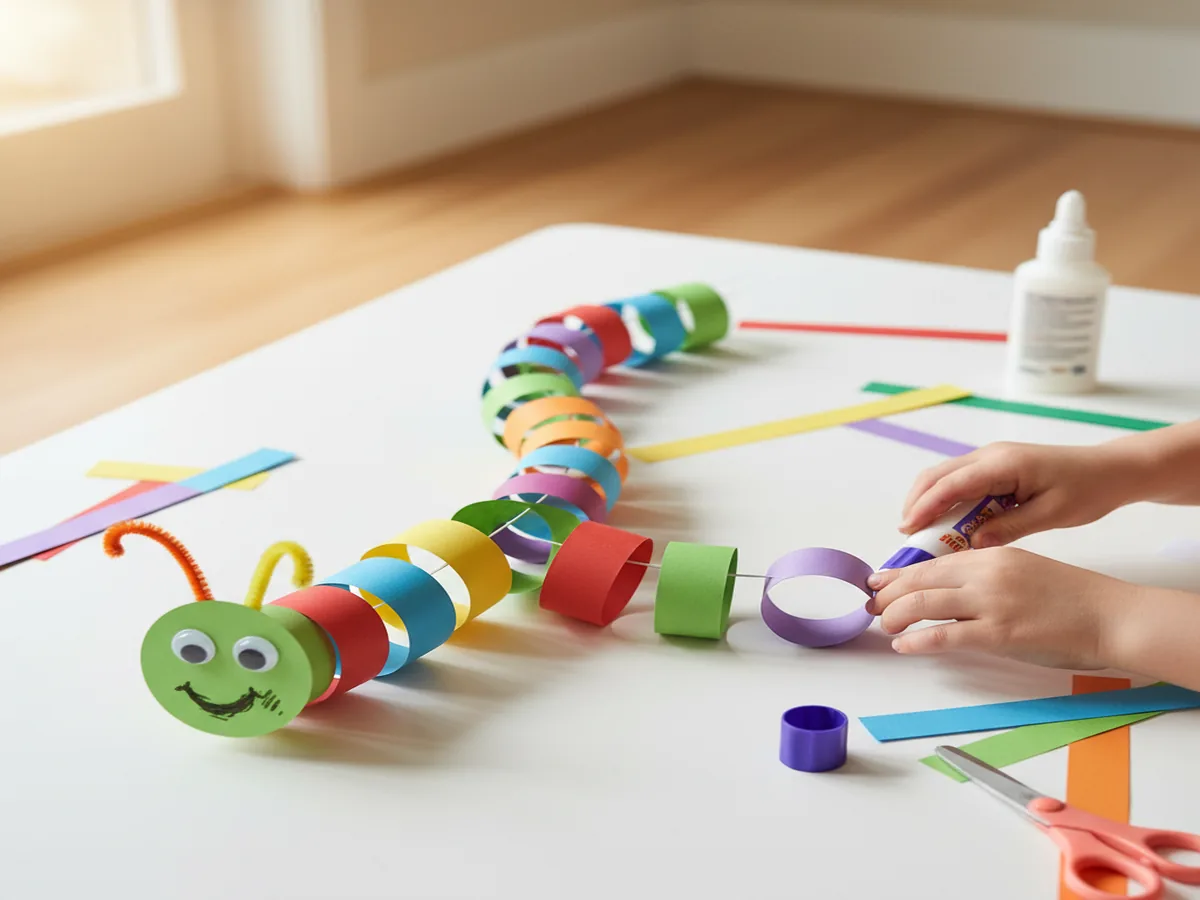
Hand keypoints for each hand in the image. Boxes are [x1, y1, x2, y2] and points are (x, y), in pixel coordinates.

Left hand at [866, 548, 1132, 669]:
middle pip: (921, 580)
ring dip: (895, 615)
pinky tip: (903, 645)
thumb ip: (985, 576)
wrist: (1110, 615)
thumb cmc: (1070, 597)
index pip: (932, 563)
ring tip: (882, 625)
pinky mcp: (999, 633)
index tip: (878, 582)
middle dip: (889, 594)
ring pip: (924, 604)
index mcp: (991, 555)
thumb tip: (949, 592)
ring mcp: (991, 603)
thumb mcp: (1022, 571)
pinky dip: (917, 640)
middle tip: (871, 605)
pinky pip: (945, 635)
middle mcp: (986, 573)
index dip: (899, 574)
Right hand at [899, 442, 1134, 547]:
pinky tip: (947, 523)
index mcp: (1003, 464)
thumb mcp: (1050, 514)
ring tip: (922, 533)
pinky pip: (961, 482)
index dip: (925, 506)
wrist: (1110, 470)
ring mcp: (992, 459)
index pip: (951, 484)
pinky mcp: (996, 467)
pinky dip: (946, 500)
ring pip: (945, 477)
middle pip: (938, 475)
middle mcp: (991, 455)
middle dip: (917, 503)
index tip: (907, 529)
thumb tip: (972, 544)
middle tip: (908, 535)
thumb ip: (1008, 528)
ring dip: (929, 502)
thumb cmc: (1087, 490)